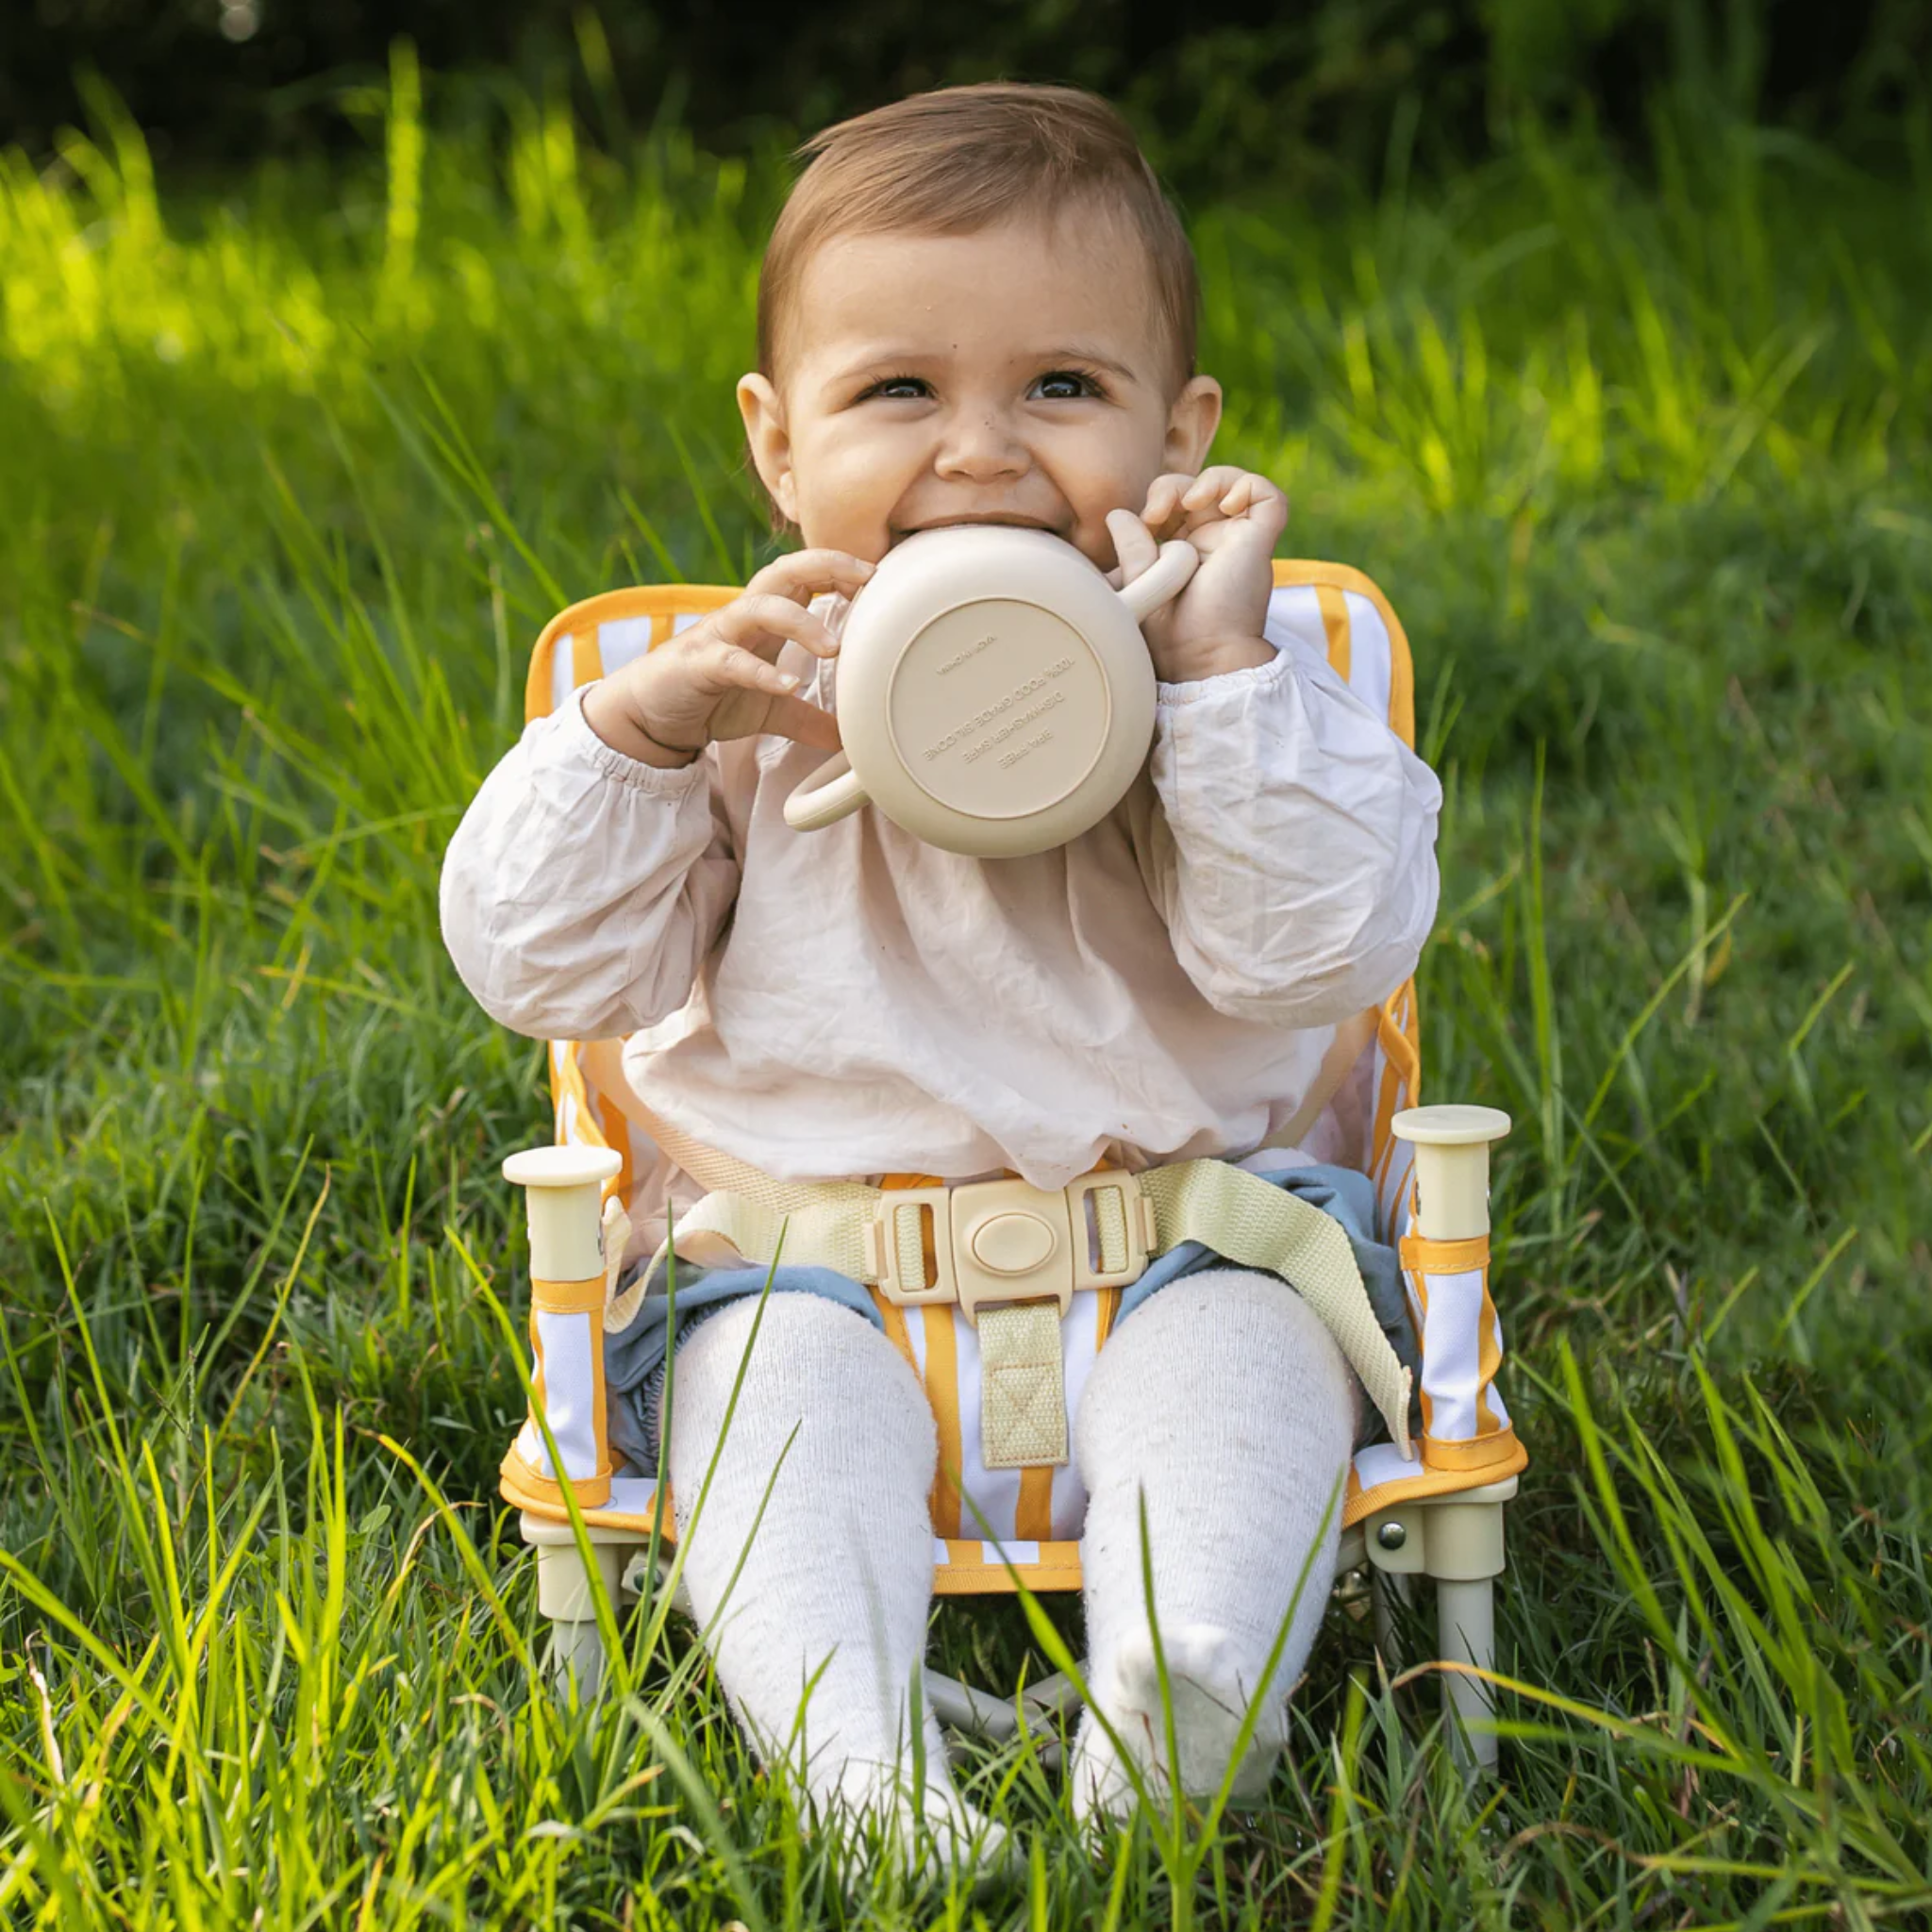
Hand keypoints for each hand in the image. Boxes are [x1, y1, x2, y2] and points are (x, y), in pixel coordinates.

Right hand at [581, 550, 872, 766]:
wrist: (651, 716)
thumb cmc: (710, 697)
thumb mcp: (769, 708)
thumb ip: (807, 717)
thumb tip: (847, 738)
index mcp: (764, 619)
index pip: (804, 575)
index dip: (839, 568)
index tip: (877, 578)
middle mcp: (743, 618)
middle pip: (784, 571)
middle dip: (826, 566)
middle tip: (867, 581)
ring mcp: (718, 637)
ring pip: (760, 608)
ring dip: (801, 621)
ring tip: (834, 648)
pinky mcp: (698, 666)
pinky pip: (733, 661)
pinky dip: (763, 672)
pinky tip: (790, 684)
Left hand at [1107, 466, 1287, 682]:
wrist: (1201, 657)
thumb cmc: (1170, 633)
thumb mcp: (1142, 583)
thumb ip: (1132, 548)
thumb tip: (1117, 515)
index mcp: (1186, 550)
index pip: (1177, 502)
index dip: (1159, 497)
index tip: (1145, 521)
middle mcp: (1214, 542)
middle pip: (1200, 488)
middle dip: (1173, 486)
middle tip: (1157, 512)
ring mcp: (1239, 540)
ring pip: (1235, 484)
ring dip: (1210, 478)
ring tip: (1190, 500)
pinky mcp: (1260, 541)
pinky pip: (1268, 495)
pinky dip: (1247, 485)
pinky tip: (1226, 504)